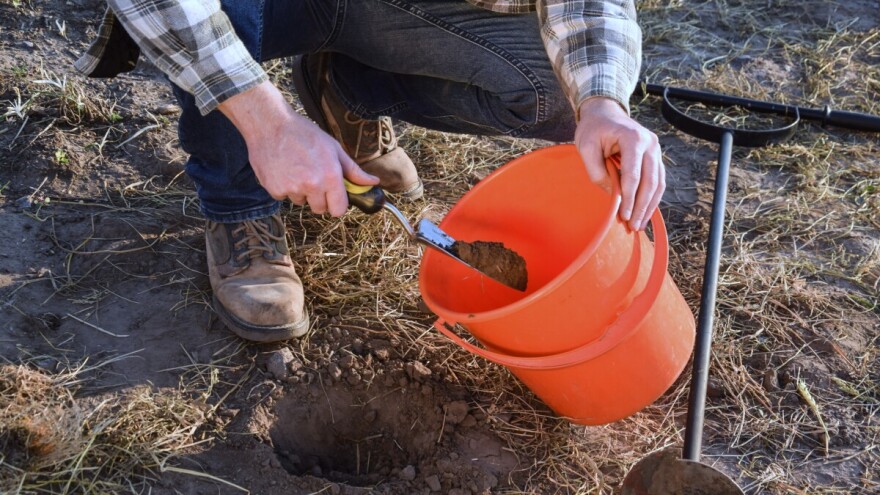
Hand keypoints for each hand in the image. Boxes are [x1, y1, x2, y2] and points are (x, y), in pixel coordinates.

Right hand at [218, 81, 378, 216]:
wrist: (270, 124)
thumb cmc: (304, 133)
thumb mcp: (334, 148)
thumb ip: (354, 170)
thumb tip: (374, 182)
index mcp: (330, 176)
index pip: (339, 210)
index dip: (337, 204)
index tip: (333, 197)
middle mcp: (312, 185)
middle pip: (320, 209)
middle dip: (319, 198)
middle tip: (313, 177)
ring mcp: (292, 189)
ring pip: (301, 202)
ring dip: (300, 191)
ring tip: (296, 168)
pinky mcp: (274, 189)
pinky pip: (284, 197)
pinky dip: (283, 187)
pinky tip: (283, 169)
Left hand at [575, 97, 664, 230]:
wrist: (605, 112)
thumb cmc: (593, 129)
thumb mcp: (586, 147)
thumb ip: (597, 171)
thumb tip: (613, 195)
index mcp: (633, 139)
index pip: (634, 174)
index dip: (629, 198)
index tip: (624, 216)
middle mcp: (650, 144)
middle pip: (650, 182)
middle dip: (642, 207)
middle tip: (634, 226)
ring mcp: (656, 150)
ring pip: (658, 183)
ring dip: (649, 206)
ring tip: (640, 224)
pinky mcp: (655, 157)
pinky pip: (657, 181)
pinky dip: (652, 198)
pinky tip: (644, 212)